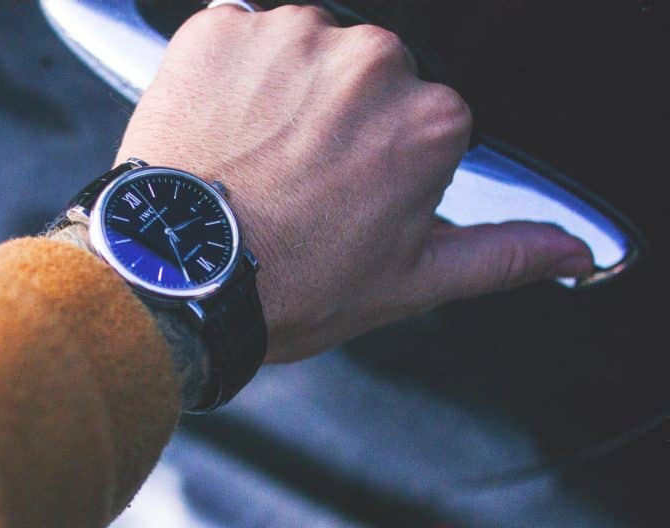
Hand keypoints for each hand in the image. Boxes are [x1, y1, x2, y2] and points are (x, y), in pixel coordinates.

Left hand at [117, 5, 592, 361]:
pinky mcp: (223, 27)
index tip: (346, 193)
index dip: (380, 160)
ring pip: (302, 54)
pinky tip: (219, 132)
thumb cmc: (286, 285)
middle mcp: (371, 61)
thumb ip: (497, 255)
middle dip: (337, 122)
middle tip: (294, 181)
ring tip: (251, 161)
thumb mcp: (407, 284)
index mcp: (428, 119)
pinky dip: (228, 78)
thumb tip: (566, 251)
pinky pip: (237, 38)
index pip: (420, 117)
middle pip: (365, 78)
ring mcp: (292, 36)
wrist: (177, 277)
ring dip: (282, 96)